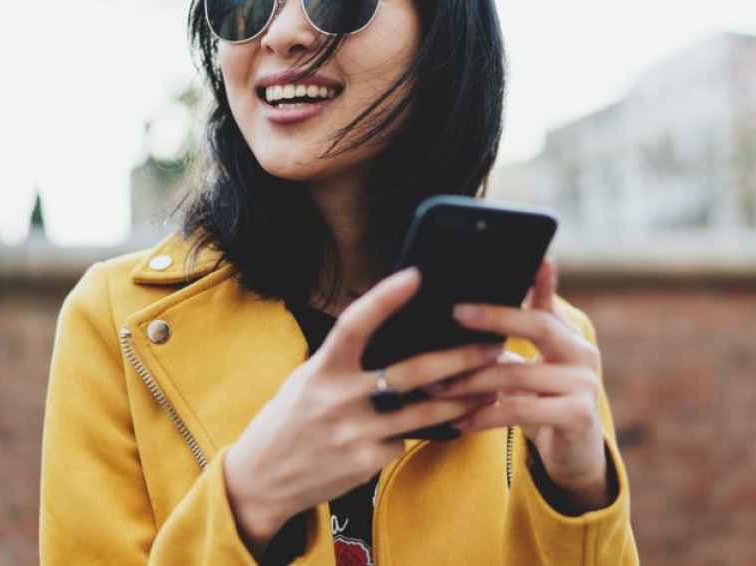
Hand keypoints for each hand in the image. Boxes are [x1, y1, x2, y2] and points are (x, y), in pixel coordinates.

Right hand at [224, 268, 500, 554]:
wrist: (262, 479)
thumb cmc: (293, 419)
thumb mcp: (310, 380)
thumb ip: (347, 361)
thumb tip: (398, 336)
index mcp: (322, 369)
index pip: (355, 325)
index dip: (384, 298)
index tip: (415, 276)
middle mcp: (337, 398)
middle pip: (411, 372)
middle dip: (459, 358)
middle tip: (493, 346)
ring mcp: (353, 433)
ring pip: (424, 411)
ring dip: (463, 399)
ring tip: (492, 386)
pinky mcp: (365, 462)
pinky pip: (406, 441)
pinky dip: (417, 433)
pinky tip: (432, 427)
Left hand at [434, 260, 610, 513]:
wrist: (573, 457)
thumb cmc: (541, 407)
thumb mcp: (529, 372)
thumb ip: (507, 348)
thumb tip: (458, 326)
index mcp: (567, 337)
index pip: (550, 302)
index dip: (540, 280)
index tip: (530, 258)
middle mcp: (581, 353)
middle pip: (537, 325)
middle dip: (495, 317)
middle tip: (457, 313)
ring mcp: (584, 383)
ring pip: (517, 374)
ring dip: (470, 381)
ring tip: (437, 387)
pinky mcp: (578, 415)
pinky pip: (521, 410)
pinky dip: (485, 415)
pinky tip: (459, 421)